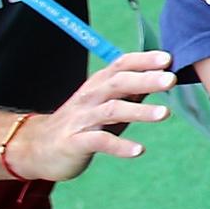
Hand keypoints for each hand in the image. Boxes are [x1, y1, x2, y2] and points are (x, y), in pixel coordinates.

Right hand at [9, 50, 178, 180]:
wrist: (38, 147)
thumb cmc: (84, 122)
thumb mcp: (108, 104)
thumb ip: (133, 92)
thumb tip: (164, 77)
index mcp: (99, 84)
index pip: (121, 65)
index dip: (143, 60)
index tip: (168, 58)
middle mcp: (90, 97)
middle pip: (118, 83)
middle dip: (145, 80)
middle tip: (171, 79)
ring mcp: (82, 119)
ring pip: (111, 110)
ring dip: (139, 111)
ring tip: (165, 113)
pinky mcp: (75, 142)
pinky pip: (99, 141)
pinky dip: (120, 146)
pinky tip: (139, 150)